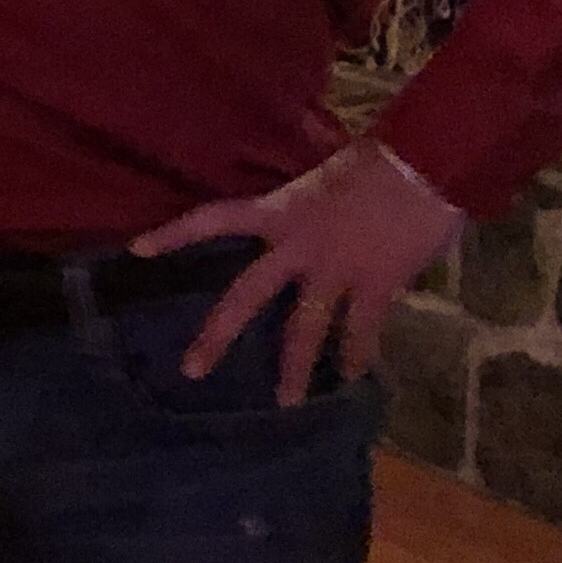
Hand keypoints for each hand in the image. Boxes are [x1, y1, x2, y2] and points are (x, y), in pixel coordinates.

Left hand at [145, 137, 464, 404]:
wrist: (424, 163)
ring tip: (285, 403)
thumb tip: (309, 220)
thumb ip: (308, 206)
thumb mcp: (325, 176)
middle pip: (246, 296)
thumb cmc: (378, 160)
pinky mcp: (375, 285)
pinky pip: (360, 329)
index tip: (136, 251)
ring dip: (294, 368)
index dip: (174, 233)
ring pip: (304, 329)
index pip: (213, 219)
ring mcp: (334, 270)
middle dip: (218, 334)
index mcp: (279, 210)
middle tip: (192, 370)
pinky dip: (357, 354)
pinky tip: (352, 377)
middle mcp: (297, 246)